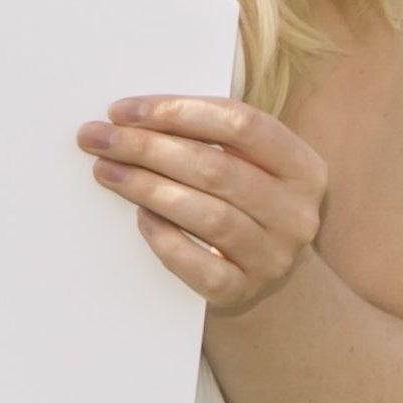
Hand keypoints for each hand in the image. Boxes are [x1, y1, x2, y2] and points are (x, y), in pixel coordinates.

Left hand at [76, 96, 328, 314]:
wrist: (266, 278)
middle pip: (215, 168)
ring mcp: (273, 257)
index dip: (178, 111)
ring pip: (207, 215)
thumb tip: (131, 117)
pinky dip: (164, 238)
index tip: (123, 110)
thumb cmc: (242, 202)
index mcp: (304, 167)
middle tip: (98, 137)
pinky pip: (198, 265)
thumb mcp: (247, 165)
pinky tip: (140, 216)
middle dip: (148, 148)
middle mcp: (297, 214)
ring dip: (147, 187)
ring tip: (106, 170)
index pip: (241, 124)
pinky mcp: (242, 291)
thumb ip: (209, 136)